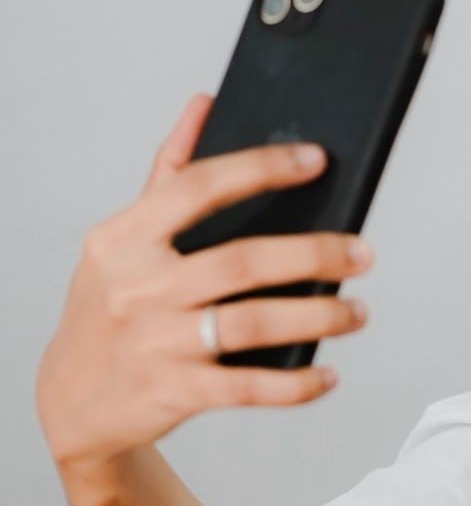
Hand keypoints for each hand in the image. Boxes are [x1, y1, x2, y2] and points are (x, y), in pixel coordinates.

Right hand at [35, 93, 373, 471]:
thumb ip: (168, 173)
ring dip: (317, 317)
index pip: (198, 187)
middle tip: (362, 252)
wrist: (73, 400)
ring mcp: (155, 343)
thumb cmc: (111, 307)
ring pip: (252, 323)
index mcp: (124, 238)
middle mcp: (137, 287)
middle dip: (313, 255)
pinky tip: (328, 374)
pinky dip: (295, 384)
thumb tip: (205, 104)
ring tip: (357, 313)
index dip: (261, 168)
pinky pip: (247, 388)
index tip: (316, 160)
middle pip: (242, 261)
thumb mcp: (123, 240)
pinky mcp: (173, 393)